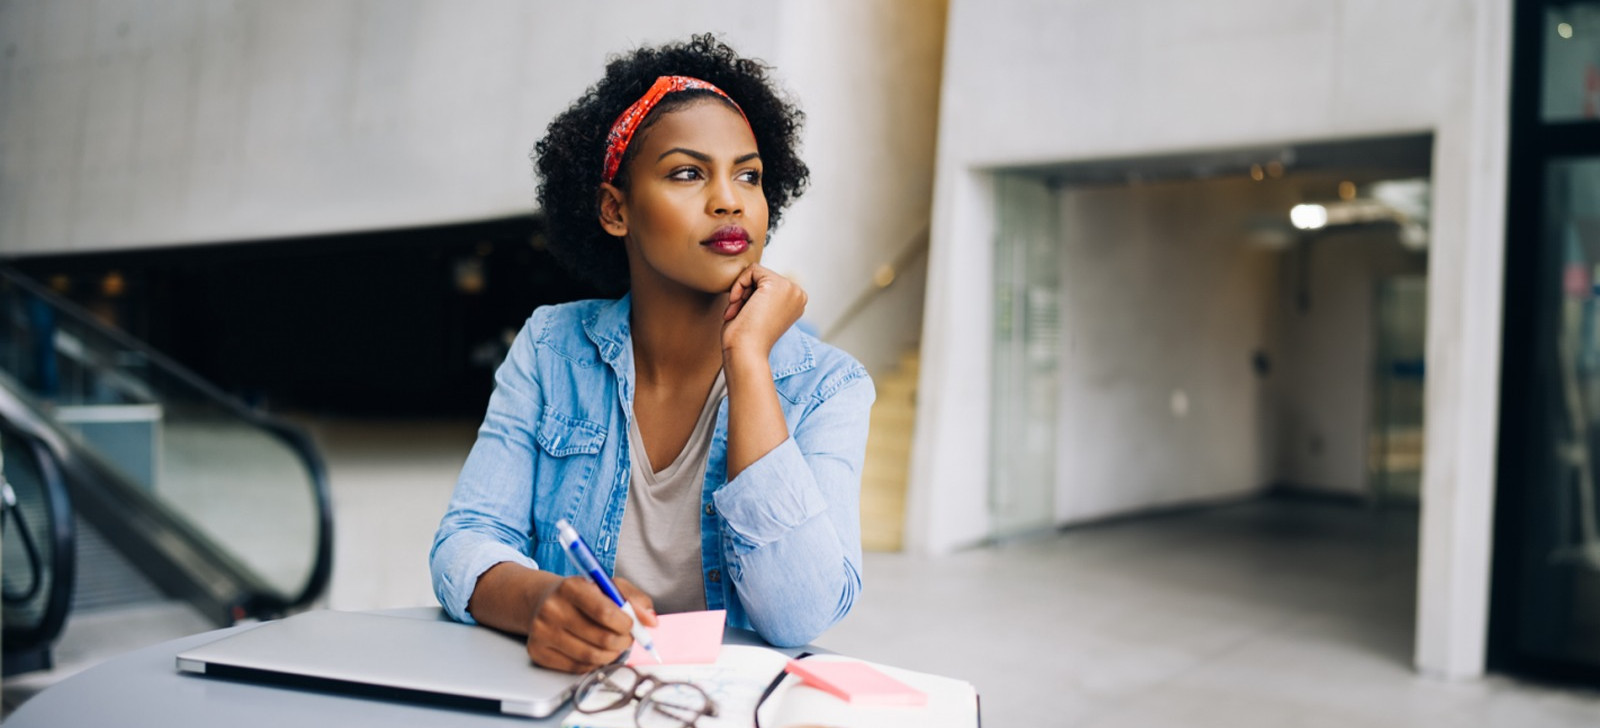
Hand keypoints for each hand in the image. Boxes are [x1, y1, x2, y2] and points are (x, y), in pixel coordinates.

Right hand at [525, 575, 657, 672]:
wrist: (543, 601)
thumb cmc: (582, 594)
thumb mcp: (608, 586)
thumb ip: (634, 599)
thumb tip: (651, 621)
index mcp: (570, 587)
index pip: (605, 612)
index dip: (626, 623)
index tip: (631, 624)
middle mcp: (552, 609)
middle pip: (602, 638)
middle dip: (623, 642)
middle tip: (626, 637)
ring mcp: (542, 632)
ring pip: (591, 656)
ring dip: (611, 654)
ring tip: (613, 645)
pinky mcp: (538, 652)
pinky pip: (577, 668)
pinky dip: (593, 663)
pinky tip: (594, 650)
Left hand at [722, 264, 806, 359]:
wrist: (745, 353)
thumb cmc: (745, 338)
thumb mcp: (759, 311)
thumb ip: (762, 294)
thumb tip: (753, 274)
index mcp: (796, 303)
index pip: (767, 284)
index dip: (749, 297)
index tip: (742, 315)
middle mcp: (798, 295)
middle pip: (763, 277)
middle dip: (745, 293)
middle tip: (736, 314)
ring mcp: (791, 289)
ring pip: (757, 272)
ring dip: (741, 291)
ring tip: (737, 312)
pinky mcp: (778, 284)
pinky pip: (752, 270)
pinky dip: (739, 284)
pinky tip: (737, 303)